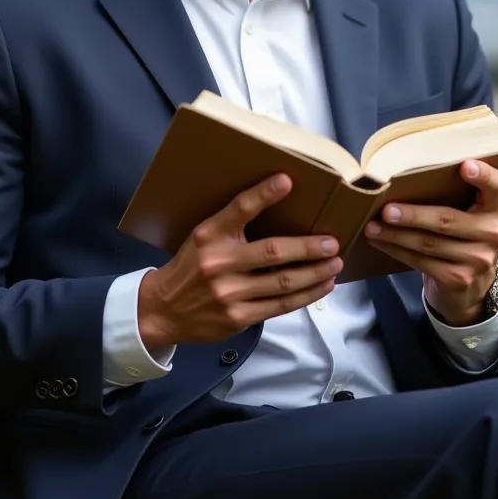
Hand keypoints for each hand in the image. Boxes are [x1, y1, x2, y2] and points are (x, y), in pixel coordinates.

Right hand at [137, 173, 342, 350]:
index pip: (239, 209)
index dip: (264, 194)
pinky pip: (279, 306)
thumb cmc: (191, 266)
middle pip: (273, 252)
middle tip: (332, 242)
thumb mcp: (203, 237)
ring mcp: (228, 293)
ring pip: (283, 282)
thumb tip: (279, 207)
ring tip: (334, 263)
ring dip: (314, 273)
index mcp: (208, 235)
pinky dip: (305, 296)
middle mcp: (218, 263)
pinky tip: (321, 286)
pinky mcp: (238, 318)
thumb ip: (233, 225)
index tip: (287, 180)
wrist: (163, 308)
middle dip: (308, 247)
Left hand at [364, 159, 497, 325]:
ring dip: (396, 235)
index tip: (464, 165)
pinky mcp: (460, 279)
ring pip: (429, 243)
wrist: (473, 282)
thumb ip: (451, 192)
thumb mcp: (467, 210)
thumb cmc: (460, 230)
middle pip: (448, 220)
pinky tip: (380, 242)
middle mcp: (493, 233)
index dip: (483, 175)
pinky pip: (422, 262)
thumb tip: (400, 177)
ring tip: (372, 226)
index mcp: (496, 206)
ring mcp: (479, 259)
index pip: (496, 185)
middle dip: (413, 215)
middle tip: (385, 210)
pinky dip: (396, 250)